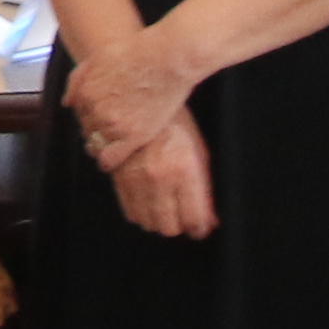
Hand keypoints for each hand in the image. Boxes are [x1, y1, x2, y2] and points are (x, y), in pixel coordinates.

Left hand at [65, 37, 188, 177]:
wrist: (167, 59)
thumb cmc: (138, 53)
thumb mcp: (100, 57)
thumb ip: (78, 79)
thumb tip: (67, 103)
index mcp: (85, 92)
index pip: (80, 113)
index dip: (93, 114)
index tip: (107, 114)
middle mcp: (94, 110)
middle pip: (87, 129)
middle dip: (99, 129)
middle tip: (118, 124)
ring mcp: (112, 125)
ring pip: (96, 145)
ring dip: (105, 143)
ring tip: (121, 138)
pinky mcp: (132, 137)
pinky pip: (109, 159)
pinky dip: (109, 160)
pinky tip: (120, 154)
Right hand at [108, 116, 214, 236]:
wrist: (137, 101)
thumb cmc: (175, 125)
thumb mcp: (198, 152)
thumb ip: (205, 189)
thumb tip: (211, 222)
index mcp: (184, 169)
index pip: (194, 218)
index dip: (199, 227)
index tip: (200, 227)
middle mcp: (158, 177)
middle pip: (169, 227)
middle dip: (179, 225)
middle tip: (183, 216)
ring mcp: (135, 178)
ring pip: (148, 223)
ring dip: (159, 220)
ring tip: (166, 207)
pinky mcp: (118, 178)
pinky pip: (130, 212)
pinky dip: (141, 213)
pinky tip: (149, 201)